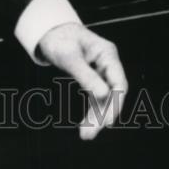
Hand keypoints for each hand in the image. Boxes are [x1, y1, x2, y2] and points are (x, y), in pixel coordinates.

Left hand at [38, 22, 127, 140]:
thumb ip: (86, 75)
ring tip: (86, 136)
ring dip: (97, 117)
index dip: (116, 103)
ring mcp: (101, 72)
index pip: (119, 82)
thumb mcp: (69, 57)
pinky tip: (86, 127)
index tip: (107, 121)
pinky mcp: (93, 80)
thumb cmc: (59, 39)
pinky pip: (95, 99)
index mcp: (108, 54)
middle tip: (89, 134)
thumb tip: (103, 96)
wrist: (49, 32)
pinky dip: (92, 112)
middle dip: (103, 115)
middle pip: (113, 94)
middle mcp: (108, 64)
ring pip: (104, 99)